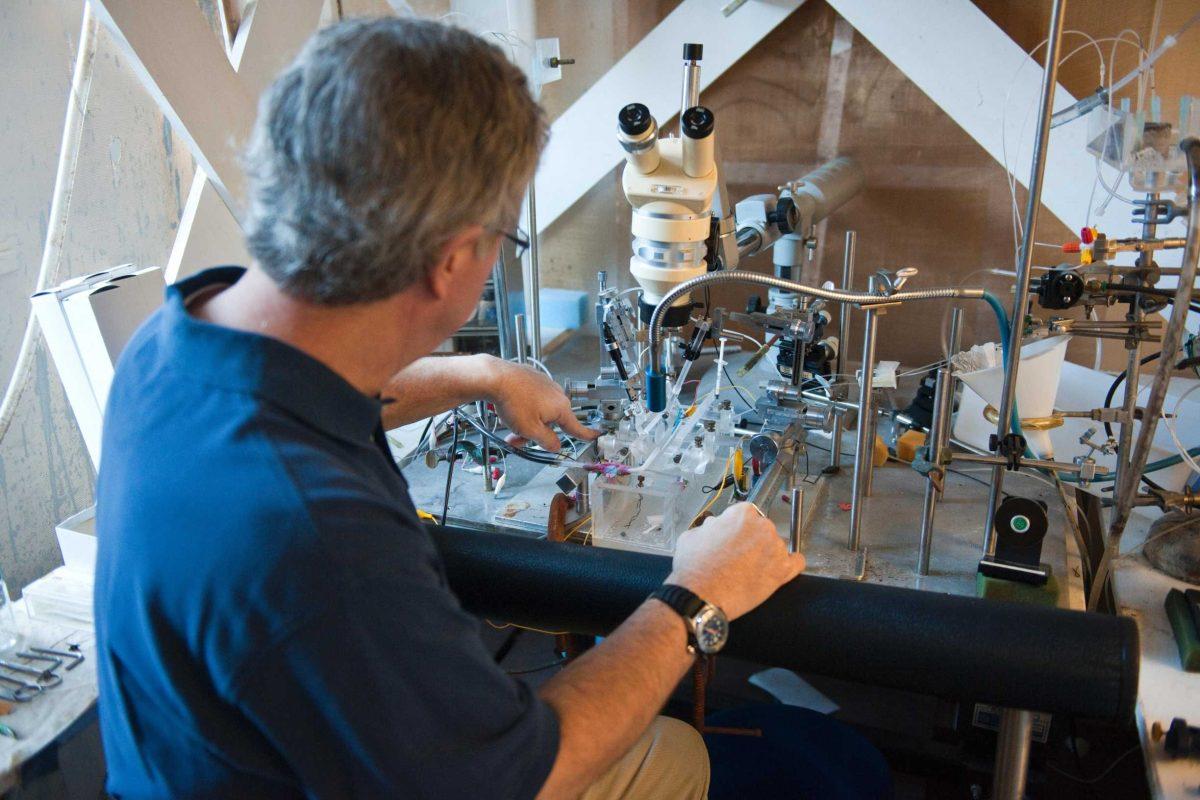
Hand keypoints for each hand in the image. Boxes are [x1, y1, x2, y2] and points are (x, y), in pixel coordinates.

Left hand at [482, 357, 598, 451]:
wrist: (495, 377)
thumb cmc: (513, 401)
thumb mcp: (530, 430)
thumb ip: (547, 441)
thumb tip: (556, 445)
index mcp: (560, 407)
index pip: (577, 426)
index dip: (587, 434)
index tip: (596, 435)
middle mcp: (556, 393)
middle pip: (551, 421)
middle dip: (536, 432)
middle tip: (518, 439)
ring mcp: (544, 383)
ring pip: (539, 410)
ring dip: (527, 421)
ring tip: (510, 423)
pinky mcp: (532, 377)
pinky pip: (532, 398)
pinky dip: (523, 406)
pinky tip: (510, 406)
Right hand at [667, 502, 804, 619]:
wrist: (700, 595)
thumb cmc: (694, 567)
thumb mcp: (692, 534)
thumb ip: (710, 526)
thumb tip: (715, 527)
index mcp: (742, 514)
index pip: (747, 516)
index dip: (738, 529)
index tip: (734, 539)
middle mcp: (763, 526)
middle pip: (762, 530)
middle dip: (752, 542)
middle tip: (738, 558)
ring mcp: (776, 548)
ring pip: (776, 547)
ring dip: (766, 555)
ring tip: (749, 571)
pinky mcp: (783, 571)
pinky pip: (797, 562)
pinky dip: (790, 564)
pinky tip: (780, 569)